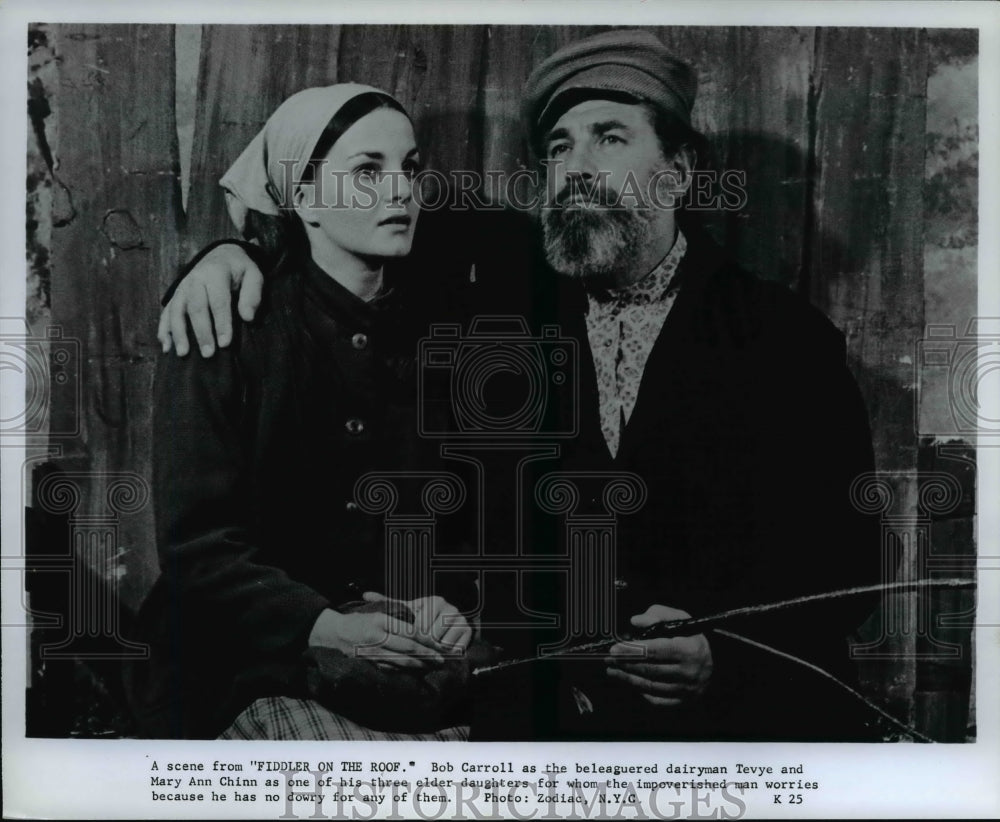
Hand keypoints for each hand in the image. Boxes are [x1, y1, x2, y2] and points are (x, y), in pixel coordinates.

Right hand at [157, 243, 263, 356]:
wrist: (221, 254)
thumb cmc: (240, 270)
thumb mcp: (254, 275)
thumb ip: (253, 295)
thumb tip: (248, 318)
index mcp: (215, 273)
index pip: (218, 301)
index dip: (222, 323)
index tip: (225, 344)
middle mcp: (195, 279)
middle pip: (196, 308)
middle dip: (201, 332)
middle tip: (208, 354)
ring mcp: (182, 288)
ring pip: (176, 311)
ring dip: (178, 333)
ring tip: (183, 354)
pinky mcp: (175, 296)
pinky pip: (166, 313)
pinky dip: (164, 330)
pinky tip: (166, 347)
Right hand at [308, 607, 443, 670]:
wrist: (332, 633)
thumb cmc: (359, 620)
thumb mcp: (377, 611)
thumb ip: (397, 617)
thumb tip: (421, 628)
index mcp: (382, 620)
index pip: (411, 631)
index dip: (427, 640)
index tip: (438, 644)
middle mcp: (377, 636)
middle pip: (408, 648)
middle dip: (427, 655)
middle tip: (441, 659)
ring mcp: (372, 651)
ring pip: (400, 661)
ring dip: (419, 666)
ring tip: (431, 667)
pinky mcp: (368, 663)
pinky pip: (390, 669)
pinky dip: (404, 671)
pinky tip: (414, 672)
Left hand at [363, 592, 472, 655]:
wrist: (448, 628)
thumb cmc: (422, 621)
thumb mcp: (406, 612)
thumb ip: (387, 604)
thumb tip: (365, 594)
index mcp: (433, 601)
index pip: (418, 626)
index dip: (412, 638)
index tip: (407, 643)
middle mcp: (449, 606)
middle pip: (430, 636)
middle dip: (423, 647)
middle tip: (419, 651)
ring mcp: (460, 618)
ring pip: (442, 644)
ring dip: (434, 652)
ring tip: (429, 651)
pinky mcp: (468, 630)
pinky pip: (455, 648)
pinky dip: (446, 654)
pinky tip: (441, 653)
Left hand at [605, 604, 712, 706]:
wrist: (712, 661)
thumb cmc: (692, 637)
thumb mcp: (679, 619)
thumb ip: (657, 615)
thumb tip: (635, 621)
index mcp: (689, 649)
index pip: (656, 650)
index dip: (633, 650)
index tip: (615, 648)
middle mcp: (689, 672)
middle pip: (651, 670)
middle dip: (626, 664)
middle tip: (609, 659)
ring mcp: (687, 689)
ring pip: (651, 686)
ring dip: (628, 678)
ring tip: (613, 670)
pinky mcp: (683, 701)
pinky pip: (657, 700)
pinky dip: (641, 692)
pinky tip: (630, 682)